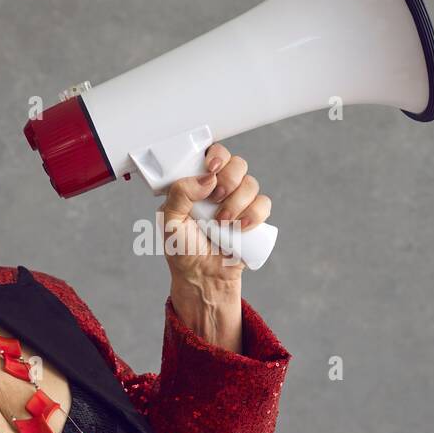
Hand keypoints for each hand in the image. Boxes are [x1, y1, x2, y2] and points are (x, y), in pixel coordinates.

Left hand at [159, 142, 272, 285]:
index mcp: (197, 183)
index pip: (213, 154)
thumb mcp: (169, 222)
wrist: (203, 278)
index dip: (217, 155)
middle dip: (228, 181)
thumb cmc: (182, 251)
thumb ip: (179, 194)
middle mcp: (219, 189)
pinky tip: (240, 228)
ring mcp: (238, 202)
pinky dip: (254, 214)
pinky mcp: (253, 218)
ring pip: (251, 184)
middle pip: (237, 164)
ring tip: (223, 224)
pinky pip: (264, 204)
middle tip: (215, 201)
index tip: (211, 168)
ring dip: (237, 203)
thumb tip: (207, 178)